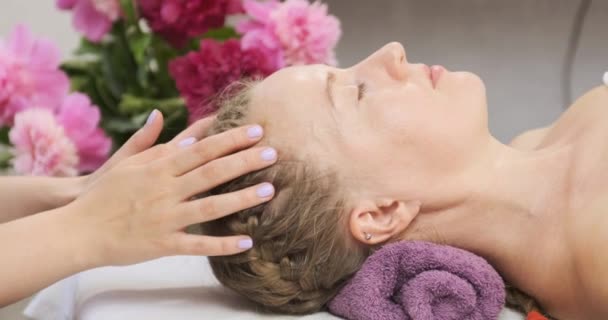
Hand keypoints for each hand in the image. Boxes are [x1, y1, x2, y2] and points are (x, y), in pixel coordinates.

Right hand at [65, 111, 276, 266]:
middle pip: (211, 172)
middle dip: (244, 160)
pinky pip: (198, 245)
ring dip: (241, 198)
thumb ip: (147, 141)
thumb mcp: (123, 162)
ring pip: (210, 206)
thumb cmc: (102, 193)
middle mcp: (165, 189)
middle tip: (273, 152)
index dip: (229, 137)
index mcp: (158, 167)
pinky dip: (222, 244)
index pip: (201, 148)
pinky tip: (247, 241)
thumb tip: (160, 115)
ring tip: (269, 190)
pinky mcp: (163, 243)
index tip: (255, 129)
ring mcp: (166, 216)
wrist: (78, 228)